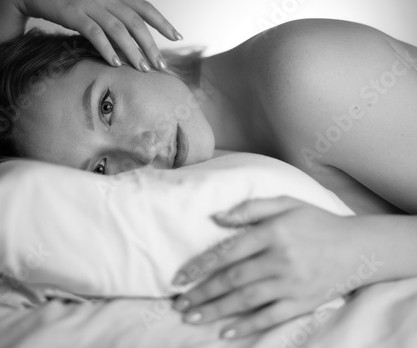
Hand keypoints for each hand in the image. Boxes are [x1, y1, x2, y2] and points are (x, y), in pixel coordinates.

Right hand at [2, 0, 180, 70]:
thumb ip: (111, 13)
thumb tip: (128, 37)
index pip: (144, 7)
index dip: (162, 22)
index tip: (177, 36)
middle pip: (136, 22)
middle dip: (150, 45)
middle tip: (160, 65)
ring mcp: (89, 4)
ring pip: (119, 29)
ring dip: (133, 51)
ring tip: (142, 69)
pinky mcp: (73, 14)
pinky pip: (95, 33)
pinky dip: (107, 49)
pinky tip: (115, 63)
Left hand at [171, 197, 365, 338]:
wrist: (358, 248)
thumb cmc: (316, 222)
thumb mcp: (286, 204)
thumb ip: (251, 208)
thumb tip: (216, 217)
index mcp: (272, 233)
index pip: (227, 251)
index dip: (200, 266)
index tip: (178, 278)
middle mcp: (280, 259)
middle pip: (232, 279)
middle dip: (202, 293)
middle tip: (179, 304)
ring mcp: (291, 284)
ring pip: (246, 300)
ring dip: (216, 310)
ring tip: (192, 317)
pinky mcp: (302, 302)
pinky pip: (270, 317)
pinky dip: (247, 326)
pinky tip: (226, 332)